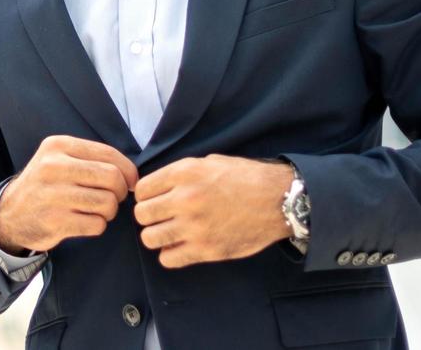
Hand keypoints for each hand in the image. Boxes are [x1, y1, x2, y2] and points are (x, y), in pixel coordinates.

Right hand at [0, 135, 138, 254]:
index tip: (131, 182)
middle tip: (114, 198)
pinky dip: (98, 225)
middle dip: (121, 191)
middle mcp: (53, 167)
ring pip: (107, 203)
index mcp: (58, 146)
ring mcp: (53, 195)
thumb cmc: (46, 184)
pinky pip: (97, 224)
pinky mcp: (55, 222)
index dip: (129, 170)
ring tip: (98, 210)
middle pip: (112, 178)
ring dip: (109, 211)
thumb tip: (133, 175)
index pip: (109, 154)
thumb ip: (93, 159)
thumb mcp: (60, 159)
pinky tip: (85, 221)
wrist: (10, 213)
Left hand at [134, 155, 293, 267]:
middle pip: (142, 215)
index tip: (154, 199)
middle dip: (149, 216)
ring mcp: (195, 227)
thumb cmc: (246, 178)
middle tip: (161, 216)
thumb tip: (158, 187)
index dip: (146, 195)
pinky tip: (181, 246)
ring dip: (157, 236)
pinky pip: (168, 259)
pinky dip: (170, 254)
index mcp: (184, 173)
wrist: (279, 200)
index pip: (141, 189)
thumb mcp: (210, 162)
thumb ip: (181, 174)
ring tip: (169, 232)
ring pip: (150, 238)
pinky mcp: (206, 250)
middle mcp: (186, 199)